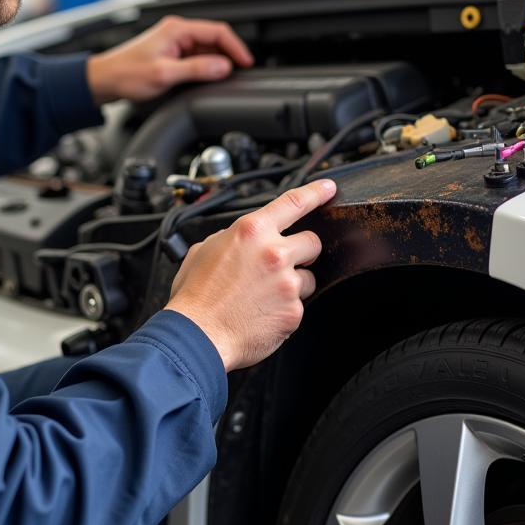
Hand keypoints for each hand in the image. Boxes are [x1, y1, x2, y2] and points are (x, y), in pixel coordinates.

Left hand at [86, 15, 253, 104]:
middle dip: (229, 55)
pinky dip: (206, 66)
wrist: (104, 80)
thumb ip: (197, 69)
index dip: (236, 47)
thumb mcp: (165, 74)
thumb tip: (223, 66)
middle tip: (239, 73)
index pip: (218, 31)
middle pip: (215, 39)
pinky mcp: (171, 53)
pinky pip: (197, 56)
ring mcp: (174, 42)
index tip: (247, 62)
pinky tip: (207, 78)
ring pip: (207, 49)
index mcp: (177, 29)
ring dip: (217, 62)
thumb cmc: (126, 74)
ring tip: (223, 79)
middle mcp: (177, 32)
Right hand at [167, 180, 336, 371]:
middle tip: (280, 265)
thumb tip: (241, 239)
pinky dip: (284, 309)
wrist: (197, 335)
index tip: (328, 189)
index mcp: (251, 231)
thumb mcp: (204, 250)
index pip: (294, 202)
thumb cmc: (196, 296)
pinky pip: (298, 305)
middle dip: (301, 251)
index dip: (316, 192)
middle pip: (312, 241)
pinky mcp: (293, 311)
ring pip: (308, 277)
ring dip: (292, 284)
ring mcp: (287, 283)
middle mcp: (274, 253)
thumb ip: (231, 238)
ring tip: (263, 296)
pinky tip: (262, 313)